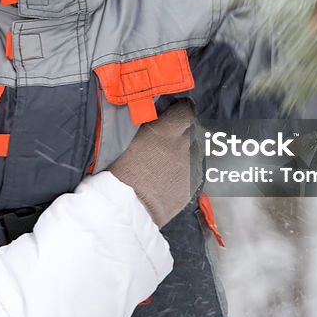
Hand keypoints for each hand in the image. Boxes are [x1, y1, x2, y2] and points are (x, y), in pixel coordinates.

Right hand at [107, 100, 193, 226]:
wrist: (129, 206)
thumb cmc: (121, 171)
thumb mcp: (129, 139)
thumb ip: (148, 126)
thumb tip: (153, 118)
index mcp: (167, 131)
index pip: (186, 110)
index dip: (181, 110)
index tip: (175, 112)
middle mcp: (184, 146)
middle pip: (192, 129)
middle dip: (182, 131)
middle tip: (168, 137)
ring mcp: (191, 166)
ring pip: (195, 151)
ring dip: (186, 151)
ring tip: (169, 159)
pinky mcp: (192, 186)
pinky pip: (195, 171)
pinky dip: (187, 170)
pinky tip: (172, 175)